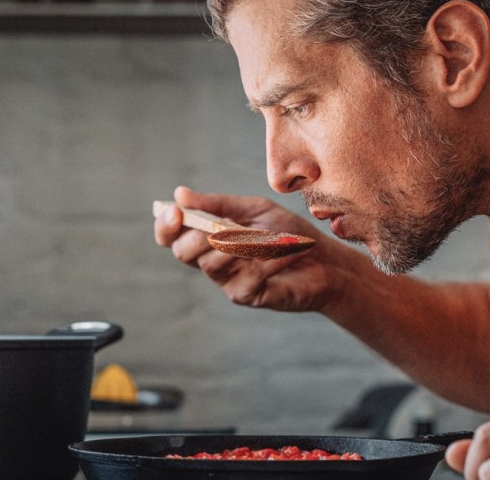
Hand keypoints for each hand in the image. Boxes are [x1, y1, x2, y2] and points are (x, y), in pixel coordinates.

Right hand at [153, 185, 362, 311]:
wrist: (324, 260)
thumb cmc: (287, 232)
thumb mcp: (254, 209)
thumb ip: (218, 204)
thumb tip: (180, 194)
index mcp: (208, 238)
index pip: (173, 236)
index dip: (165, 226)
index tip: (174, 212)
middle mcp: (213, 261)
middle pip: (184, 252)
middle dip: (197, 236)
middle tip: (220, 228)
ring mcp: (228, 281)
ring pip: (212, 263)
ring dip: (240, 244)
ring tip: (268, 237)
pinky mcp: (247, 296)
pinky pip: (246, 275)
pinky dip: (268, 258)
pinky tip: (287, 251)